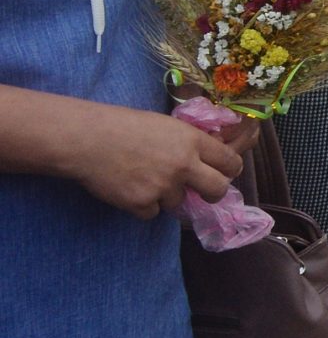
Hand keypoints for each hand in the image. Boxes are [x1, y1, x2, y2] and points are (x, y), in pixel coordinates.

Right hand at [71, 106, 244, 218]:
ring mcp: (163, 186)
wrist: (88, 139)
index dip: (230, 169)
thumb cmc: (124, 126)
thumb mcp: (166, 125)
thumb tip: (206, 159)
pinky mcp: (142, 203)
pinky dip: (143, 205)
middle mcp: (183, 165)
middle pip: (217, 189)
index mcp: (192, 141)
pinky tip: (129, 188)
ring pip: (178, 202)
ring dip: (166, 196)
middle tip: (205, 193)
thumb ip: (188, 143)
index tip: (226, 173)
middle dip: (214, 193)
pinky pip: (152, 212)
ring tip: (144, 178)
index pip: (229, 161)